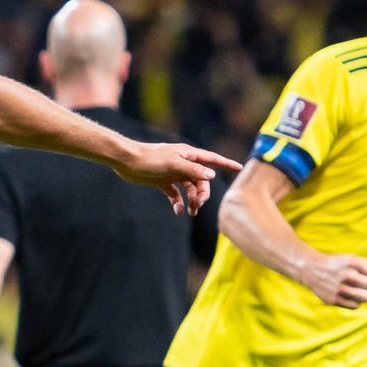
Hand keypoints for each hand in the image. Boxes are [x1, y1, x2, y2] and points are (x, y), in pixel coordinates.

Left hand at [114, 141, 242, 215]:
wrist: (126, 161)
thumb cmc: (150, 159)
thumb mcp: (174, 164)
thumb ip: (193, 170)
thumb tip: (211, 175)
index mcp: (188, 155)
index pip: (211, 160)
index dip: (225, 164)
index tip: (239, 168)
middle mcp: (183, 164)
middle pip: (200, 180)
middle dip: (202, 193)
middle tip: (198, 205)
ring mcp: (173, 174)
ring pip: (189, 189)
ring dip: (191, 200)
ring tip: (190, 211)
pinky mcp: (163, 182)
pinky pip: (175, 195)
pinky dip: (178, 203)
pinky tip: (178, 211)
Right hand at [300, 252, 366, 308]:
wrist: (311, 269)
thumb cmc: (336, 265)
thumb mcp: (351, 260)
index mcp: (351, 261)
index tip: (364, 275)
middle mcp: (346, 273)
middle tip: (359, 284)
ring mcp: (339, 287)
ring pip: (365, 298)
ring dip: (363, 295)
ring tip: (355, 291)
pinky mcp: (333, 299)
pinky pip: (355, 305)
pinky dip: (355, 302)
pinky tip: (348, 296)